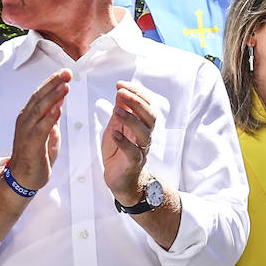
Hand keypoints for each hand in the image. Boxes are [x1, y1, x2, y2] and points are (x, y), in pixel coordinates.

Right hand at [9, 70, 68, 189]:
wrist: (22, 177)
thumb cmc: (36, 156)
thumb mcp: (47, 134)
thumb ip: (51, 120)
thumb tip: (58, 107)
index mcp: (29, 116)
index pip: (41, 95)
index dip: (52, 83)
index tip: (65, 73)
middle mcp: (26, 120)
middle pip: (40, 97)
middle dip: (54, 83)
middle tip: (67, 72)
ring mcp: (27, 131)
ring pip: (40, 109)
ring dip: (53, 96)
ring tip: (64, 85)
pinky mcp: (31, 143)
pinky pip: (41, 128)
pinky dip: (50, 117)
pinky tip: (59, 108)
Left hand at [103, 81, 157, 201]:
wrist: (122, 180)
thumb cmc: (119, 153)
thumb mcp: (116, 127)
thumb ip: (120, 111)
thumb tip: (120, 91)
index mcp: (142, 125)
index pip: (146, 105)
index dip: (136, 93)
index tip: (120, 84)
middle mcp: (145, 136)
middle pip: (150, 116)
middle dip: (137, 102)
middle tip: (122, 92)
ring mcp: (141, 150)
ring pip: (144, 133)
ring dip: (131, 119)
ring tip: (117, 110)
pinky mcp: (133, 164)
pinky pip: (133, 152)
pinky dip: (124, 142)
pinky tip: (114, 134)